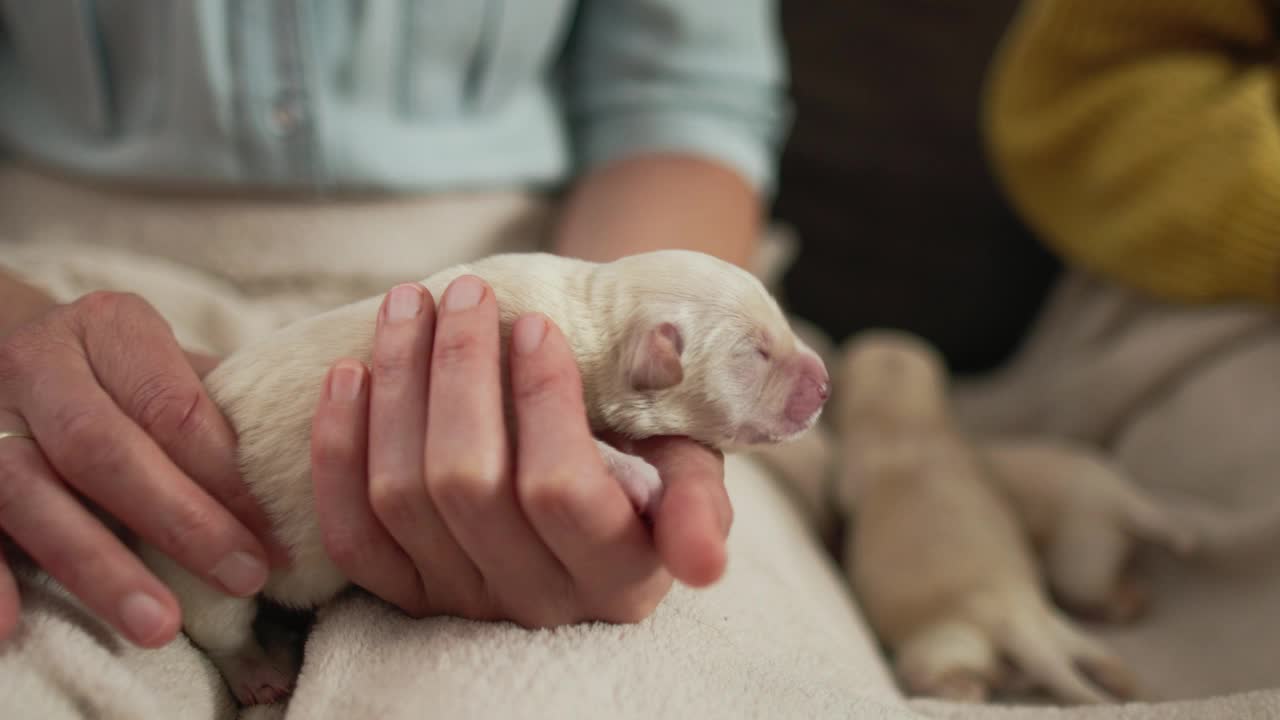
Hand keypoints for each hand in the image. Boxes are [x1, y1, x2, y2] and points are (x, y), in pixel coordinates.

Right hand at [0, 291, 284, 646]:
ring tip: (159, 626)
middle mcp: (38, 364)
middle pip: (105, 449)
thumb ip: (223, 401)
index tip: (275, 537)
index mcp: (107, 326)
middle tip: (244, 578)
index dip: (225, 477)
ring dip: (98, 565)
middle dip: (180, 521)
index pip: (172, 406)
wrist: (2, 344)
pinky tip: (15, 626)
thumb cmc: (116, 370)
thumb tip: (324, 454)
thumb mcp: (165, 361)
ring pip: (32, 493)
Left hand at [311, 277, 732, 626]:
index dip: (542, 400)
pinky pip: (351, 532)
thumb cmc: (652, 462)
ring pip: (401, 496)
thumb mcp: (695, 474)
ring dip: (397, 386)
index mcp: (617, 576)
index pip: (560, 490)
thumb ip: (699, 506)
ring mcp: (462, 599)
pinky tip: (347, 374)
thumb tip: (704, 563)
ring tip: (411, 305)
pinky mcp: (406, 591)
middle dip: (459, 370)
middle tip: (467, 291)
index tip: (537, 323)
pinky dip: (339, 449)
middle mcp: (535, 600)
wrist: (597, 484)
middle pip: (466, 484)